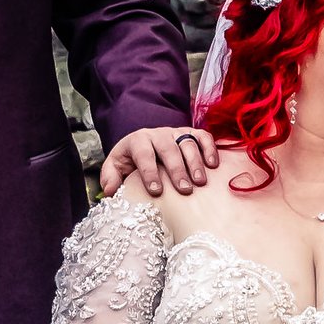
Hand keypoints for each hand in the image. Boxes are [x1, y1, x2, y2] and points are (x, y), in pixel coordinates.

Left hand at [102, 123, 217, 198]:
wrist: (145, 144)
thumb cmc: (131, 160)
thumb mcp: (116, 166)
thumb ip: (110, 177)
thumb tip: (111, 191)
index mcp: (137, 140)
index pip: (143, 154)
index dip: (150, 172)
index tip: (156, 191)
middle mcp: (158, 134)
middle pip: (168, 148)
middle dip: (177, 169)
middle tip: (184, 190)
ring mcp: (176, 132)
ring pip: (187, 143)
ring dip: (195, 162)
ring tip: (200, 182)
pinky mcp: (191, 133)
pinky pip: (202, 136)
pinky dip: (210, 148)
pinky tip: (213, 165)